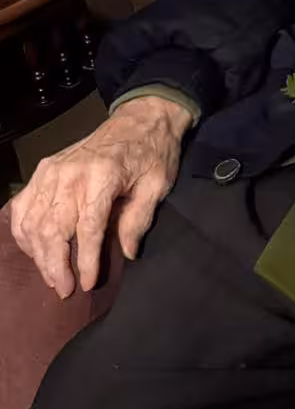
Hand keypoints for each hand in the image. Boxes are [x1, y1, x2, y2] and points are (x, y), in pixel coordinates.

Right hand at [10, 95, 193, 297]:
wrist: (140, 119)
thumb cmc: (152, 152)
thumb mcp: (157, 185)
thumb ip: (139, 219)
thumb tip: (128, 253)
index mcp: (102, 176)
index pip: (87, 227)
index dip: (86, 259)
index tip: (88, 284)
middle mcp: (70, 174)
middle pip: (52, 228)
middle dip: (55, 265)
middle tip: (65, 290)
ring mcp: (51, 171)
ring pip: (32, 221)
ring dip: (38, 254)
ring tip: (52, 277)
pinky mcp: (43, 169)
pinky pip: (22, 206)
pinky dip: (24, 232)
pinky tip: (35, 250)